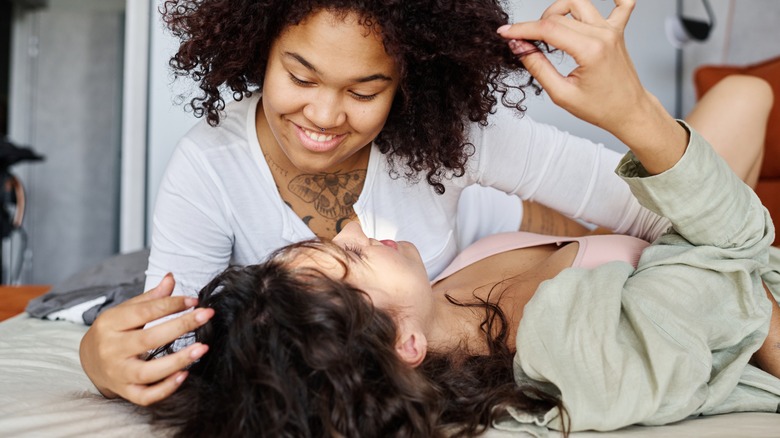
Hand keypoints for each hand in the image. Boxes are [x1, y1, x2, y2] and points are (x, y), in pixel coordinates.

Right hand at [78, 274, 213, 405]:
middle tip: (206, 316)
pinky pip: (146, 396)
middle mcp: (111, 349)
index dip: (171, 305)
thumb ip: (150, 298)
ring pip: (148, 372)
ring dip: (178, 360)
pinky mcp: (125, 392)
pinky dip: (166, 389)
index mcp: (110, 324)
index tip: (195, 300)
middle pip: (148, 339)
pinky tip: (185, 375)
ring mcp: (118, 373)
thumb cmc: (115, 331)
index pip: (144, 312)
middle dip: (180, 326)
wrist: (89, 361)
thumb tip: (171, 278)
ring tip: (202, 348)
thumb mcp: (126, 311)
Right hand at [498, 0, 686, 172]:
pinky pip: (622, 4)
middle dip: (535, 26)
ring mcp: (611, 30)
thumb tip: (519, 47)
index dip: (522, 29)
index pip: (548, 29)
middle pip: (558, 16)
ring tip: (549, 30)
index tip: (505, 33)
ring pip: (578, 3)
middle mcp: (602, 35)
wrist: (628, 111)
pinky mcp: (618, 31)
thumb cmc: (600, 108)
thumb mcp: (562, 94)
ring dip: (558, 11)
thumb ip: (538, 67)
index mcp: (590, 50)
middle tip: (524, 43)